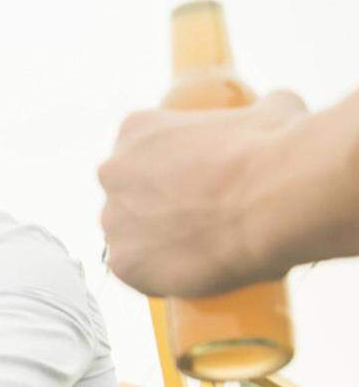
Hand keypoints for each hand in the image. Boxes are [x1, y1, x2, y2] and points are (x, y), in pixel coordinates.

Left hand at [98, 90, 306, 296]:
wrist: (274, 200)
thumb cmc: (273, 149)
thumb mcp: (268, 109)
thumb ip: (254, 113)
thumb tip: (272, 114)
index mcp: (136, 129)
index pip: (141, 154)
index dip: (170, 172)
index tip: (196, 185)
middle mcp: (113, 171)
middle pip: (127, 196)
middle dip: (155, 209)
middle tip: (196, 221)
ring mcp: (114, 220)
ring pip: (130, 237)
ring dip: (154, 245)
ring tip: (197, 252)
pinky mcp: (123, 263)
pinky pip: (136, 274)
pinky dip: (158, 278)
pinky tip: (188, 274)